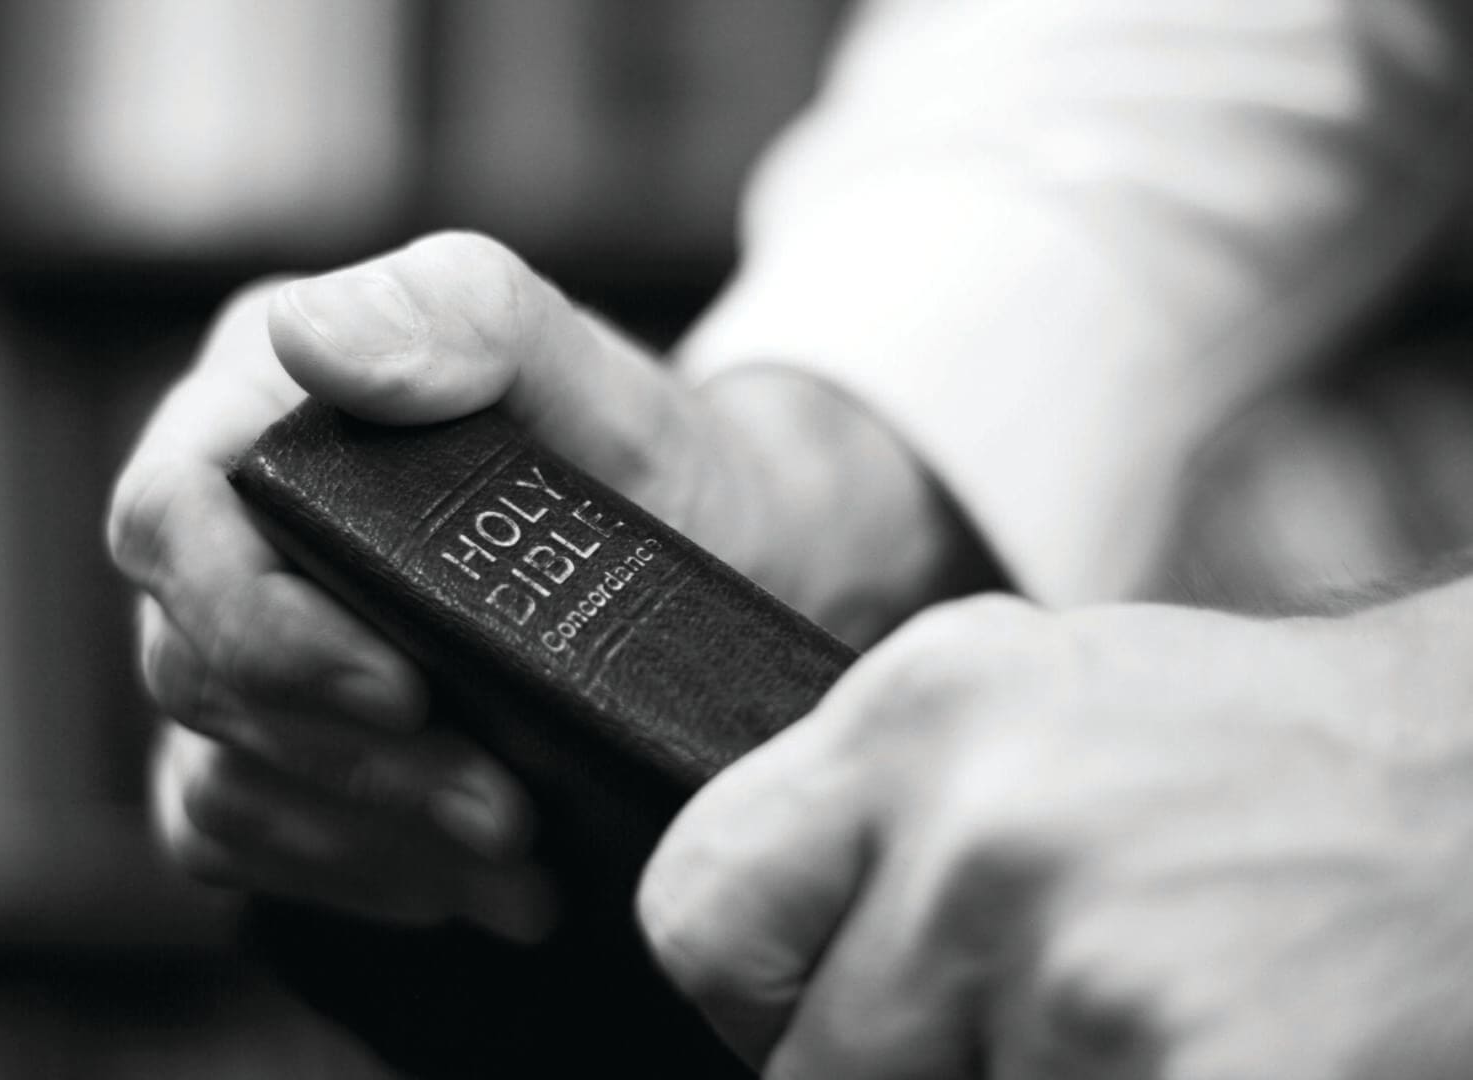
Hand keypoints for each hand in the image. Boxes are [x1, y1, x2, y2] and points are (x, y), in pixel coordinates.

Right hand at [108, 231, 973, 937]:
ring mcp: (236, 641)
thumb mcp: (579, 363)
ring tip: (519, 862)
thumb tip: (307, 335)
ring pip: (218, 772)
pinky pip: (240, 836)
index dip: (257, 623)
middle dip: (350, 759)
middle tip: (504, 811)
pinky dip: (353, 873)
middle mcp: (225, 522)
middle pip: (192, 665)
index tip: (403, 693)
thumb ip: (458, 314)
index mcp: (263, 399)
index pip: (172, 514)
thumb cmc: (639, 453)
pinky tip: (468, 883)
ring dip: (368, 835)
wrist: (711, 557)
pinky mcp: (265, 742)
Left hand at [638, 595, 1472, 1076]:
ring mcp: (1085, 973)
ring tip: (1138, 1013)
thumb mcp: (1027, 714)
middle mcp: (982, 832)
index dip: (751, 988)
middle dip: (903, 1072)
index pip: (696, 909)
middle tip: (1029, 1014)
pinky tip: (1201, 1056)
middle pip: (810, 1072)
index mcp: (918, 712)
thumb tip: (759, 963)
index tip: (808, 1003)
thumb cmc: (1252, 760)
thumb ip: (875, 823)